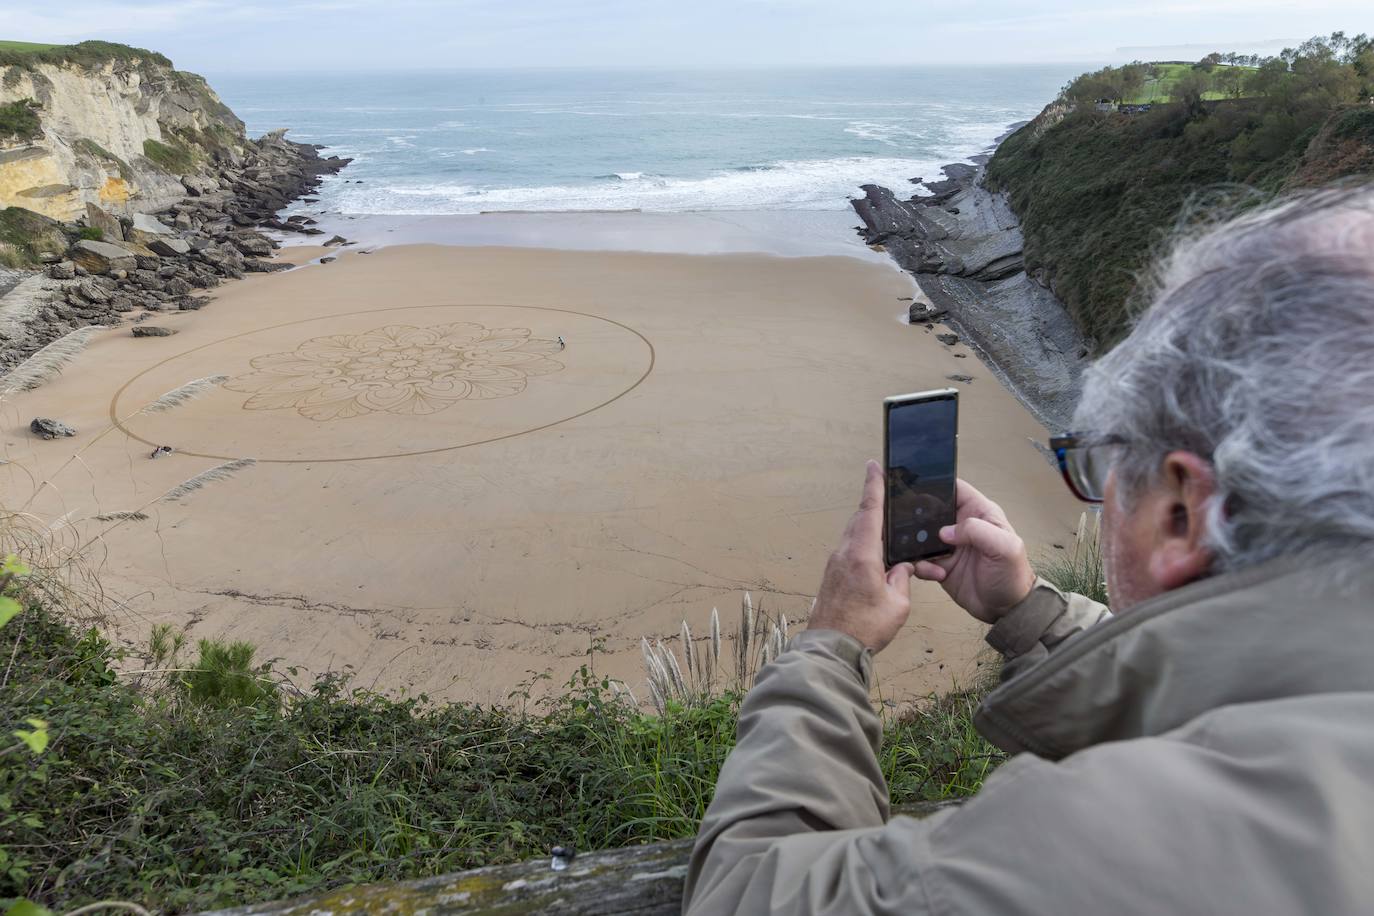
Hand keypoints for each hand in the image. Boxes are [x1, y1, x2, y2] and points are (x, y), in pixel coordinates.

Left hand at [808, 460, 913, 652]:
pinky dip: (863, 542)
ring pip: (855, 534)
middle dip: (874, 503)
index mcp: (862, 554)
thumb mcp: (897, 604)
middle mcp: (845, 553)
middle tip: (886, 489)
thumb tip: (901, 568)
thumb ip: (902, 578)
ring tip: (887, 523)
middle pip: (861, 519)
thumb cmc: (865, 628)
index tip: (874, 465)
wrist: (831, 648)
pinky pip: (850, 549)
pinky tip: (876, 552)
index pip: (869, 511)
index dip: (873, 486)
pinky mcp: (832, 574)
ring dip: (869, 525)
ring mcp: (835, 563)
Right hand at [913, 479, 1035, 623]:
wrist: (1007, 610)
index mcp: (978, 512)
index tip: (916, 487)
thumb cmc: (1012, 575)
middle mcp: (960, 526)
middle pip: (930, 510)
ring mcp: (948, 546)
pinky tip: (937, 574)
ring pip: (920, 535)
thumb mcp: (1004, 547)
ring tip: (924, 555)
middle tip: (906, 524)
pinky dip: (922, 566)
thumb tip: (944, 531)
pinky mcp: (939, 565)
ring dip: (915, 544)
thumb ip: (977, 531)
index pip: (955, 489)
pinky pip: (920, 560)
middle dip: (917, 515)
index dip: (937, 485)